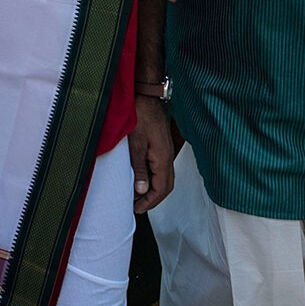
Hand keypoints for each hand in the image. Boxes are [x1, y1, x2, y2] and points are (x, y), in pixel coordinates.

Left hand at [129, 96, 177, 213]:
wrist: (148, 96)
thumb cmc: (141, 116)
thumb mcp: (136, 144)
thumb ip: (139, 168)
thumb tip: (141, 191)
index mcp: (163, 159)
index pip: (161, 190)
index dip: (149, 202)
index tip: (137, 209)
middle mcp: (168, 158)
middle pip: (166, 187)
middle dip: (153, 200)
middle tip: (137, 206)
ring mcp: (167, 152)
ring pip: (165, 179)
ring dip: (154, 190)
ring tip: (138, 196)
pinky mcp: (162, 147)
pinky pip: (162, 169)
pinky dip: (154, 179)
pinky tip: (142, 179)